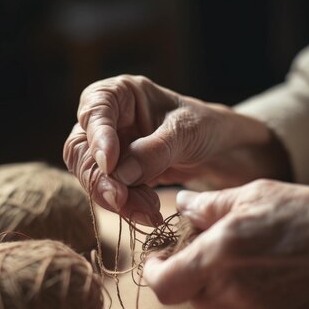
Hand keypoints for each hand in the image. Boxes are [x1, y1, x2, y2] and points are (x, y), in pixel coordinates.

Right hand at [63, 75, 287, 225]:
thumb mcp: (186, 132)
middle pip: (82, 149)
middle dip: (99, 178)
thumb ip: (155, 150)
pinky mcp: (120, 175)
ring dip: (115, 198)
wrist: (226, 151)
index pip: (95, 109)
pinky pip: (111, 193)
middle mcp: (110, 120)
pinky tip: (148, 213)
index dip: (97, 137)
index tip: (109, 164)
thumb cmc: (207, 126)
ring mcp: (112, 149)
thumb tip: (119, 173)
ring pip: (93, 176)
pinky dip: (127, 207)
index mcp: (122, 94)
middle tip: (119, 200)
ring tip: (147, 211)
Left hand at [144, 179, 308, 308]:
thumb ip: (207, 205)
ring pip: (213, 307)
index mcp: (221, 255)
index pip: (164, 285)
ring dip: (216, 285)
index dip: (155, 272)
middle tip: (211, 248)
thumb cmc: (306, 212)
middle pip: (189, 294)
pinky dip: (242, 299)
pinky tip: (266, 276)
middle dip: (191, 272)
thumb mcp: (252, 194)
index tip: (160, 259)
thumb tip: (181, 204)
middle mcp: (232, 292)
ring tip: (244, 259)